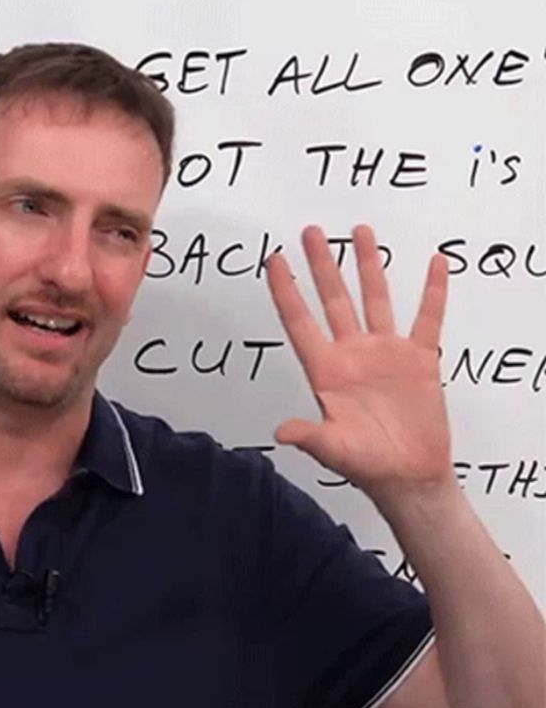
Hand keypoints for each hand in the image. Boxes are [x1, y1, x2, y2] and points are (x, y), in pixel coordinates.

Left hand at [265, 224, 452, 501]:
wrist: (409, 476)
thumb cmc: (367, 464)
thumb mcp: (333, 450)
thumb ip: (310, 436)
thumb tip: (281, 433)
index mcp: (326, 371)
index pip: (300, 322)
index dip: (286, 291)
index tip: (274, 260)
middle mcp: (353, 354)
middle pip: (334, 300)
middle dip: (322, 265)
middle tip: (310, 231)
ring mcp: (386, 354)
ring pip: (375, 298)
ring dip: (369, 266)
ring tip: (361, 231)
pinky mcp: (419, 359)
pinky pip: (427, 317)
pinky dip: (432, 291)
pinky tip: (433, 263)